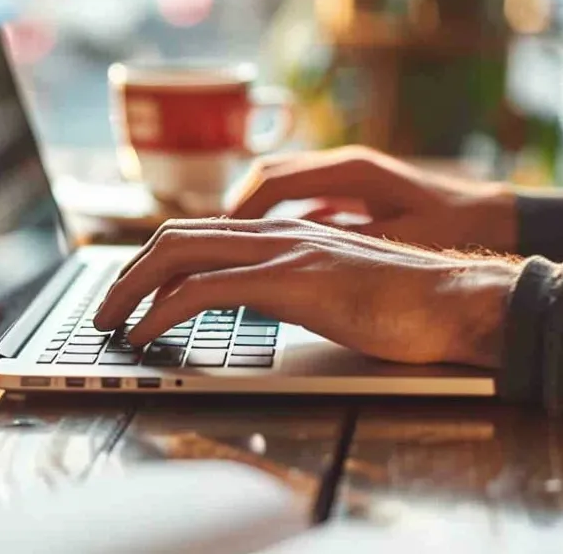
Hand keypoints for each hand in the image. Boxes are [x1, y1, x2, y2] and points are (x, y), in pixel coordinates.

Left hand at [91, 218, 517, 367]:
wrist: (457, 300)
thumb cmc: (407, 306)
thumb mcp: (334, 293)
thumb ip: (294, 289)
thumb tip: (258, 309)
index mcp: (287, 232)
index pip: (199, 233)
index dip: (152, 259)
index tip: (128, 293)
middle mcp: (278, 231)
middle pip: (175, 236)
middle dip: (127, 274)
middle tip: (104, 312)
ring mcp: (284, 251)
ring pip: (180, 253)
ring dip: (132, 290)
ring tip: (112, 325)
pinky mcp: (292, 281)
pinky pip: (206, 288)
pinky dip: (164, 309)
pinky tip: (149, 331)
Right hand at [229, 146, 516, 252]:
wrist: (495, 219)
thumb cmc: (455, 230)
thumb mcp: (401, 243)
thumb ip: (350, 245)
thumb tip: (298, 256)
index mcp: (352, 171)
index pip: (274, 181)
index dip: (242, 211)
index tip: (216, 242)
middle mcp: (343, 165)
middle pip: (267, 177)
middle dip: (235, 211)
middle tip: (205, 247)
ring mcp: (346, 178)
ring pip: (279, 188)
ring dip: (251, 218)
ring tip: (222, 252)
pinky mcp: (350, 195)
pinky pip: (298, 201)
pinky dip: (274, 222)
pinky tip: (262, 252)